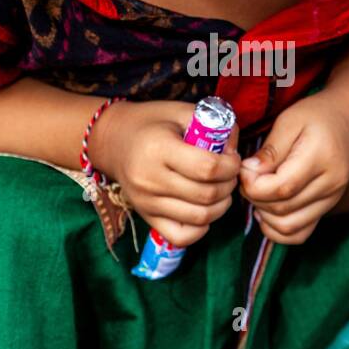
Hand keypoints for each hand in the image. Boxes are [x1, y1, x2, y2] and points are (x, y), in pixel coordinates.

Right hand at [92, 98, 241, 247]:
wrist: (113, 140)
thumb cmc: (152, 123)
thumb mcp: (181, 112)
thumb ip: (213, 127)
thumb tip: (235, 149)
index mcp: (159, 149)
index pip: (207, 168)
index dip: (230, 166)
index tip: (232, 159)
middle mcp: (150, 179)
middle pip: (206, 195)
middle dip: (229, 185)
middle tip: (229, 174)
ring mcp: (147, 202)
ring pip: (199, 217)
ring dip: (221, 205)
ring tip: (220, 190)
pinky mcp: (147, 217)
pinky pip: (181, 236)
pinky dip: (201, 227)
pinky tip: (204, 208)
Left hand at [238, 90, 348, 244]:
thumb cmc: (317, 115)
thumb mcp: (290, 121)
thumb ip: (270, 150)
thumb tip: (249, 173)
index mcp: (320, 159)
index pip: (281, 188)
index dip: (253, 184)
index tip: (244, 169)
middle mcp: (330, 185)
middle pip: (282, 209)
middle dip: (254, 197)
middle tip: (247, 178)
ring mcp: (331, 200)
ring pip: (289, 226)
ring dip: (264, 215)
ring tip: (256, 192)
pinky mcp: (327, 208)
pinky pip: (299, 234)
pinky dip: (278, 230)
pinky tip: (267, 211)